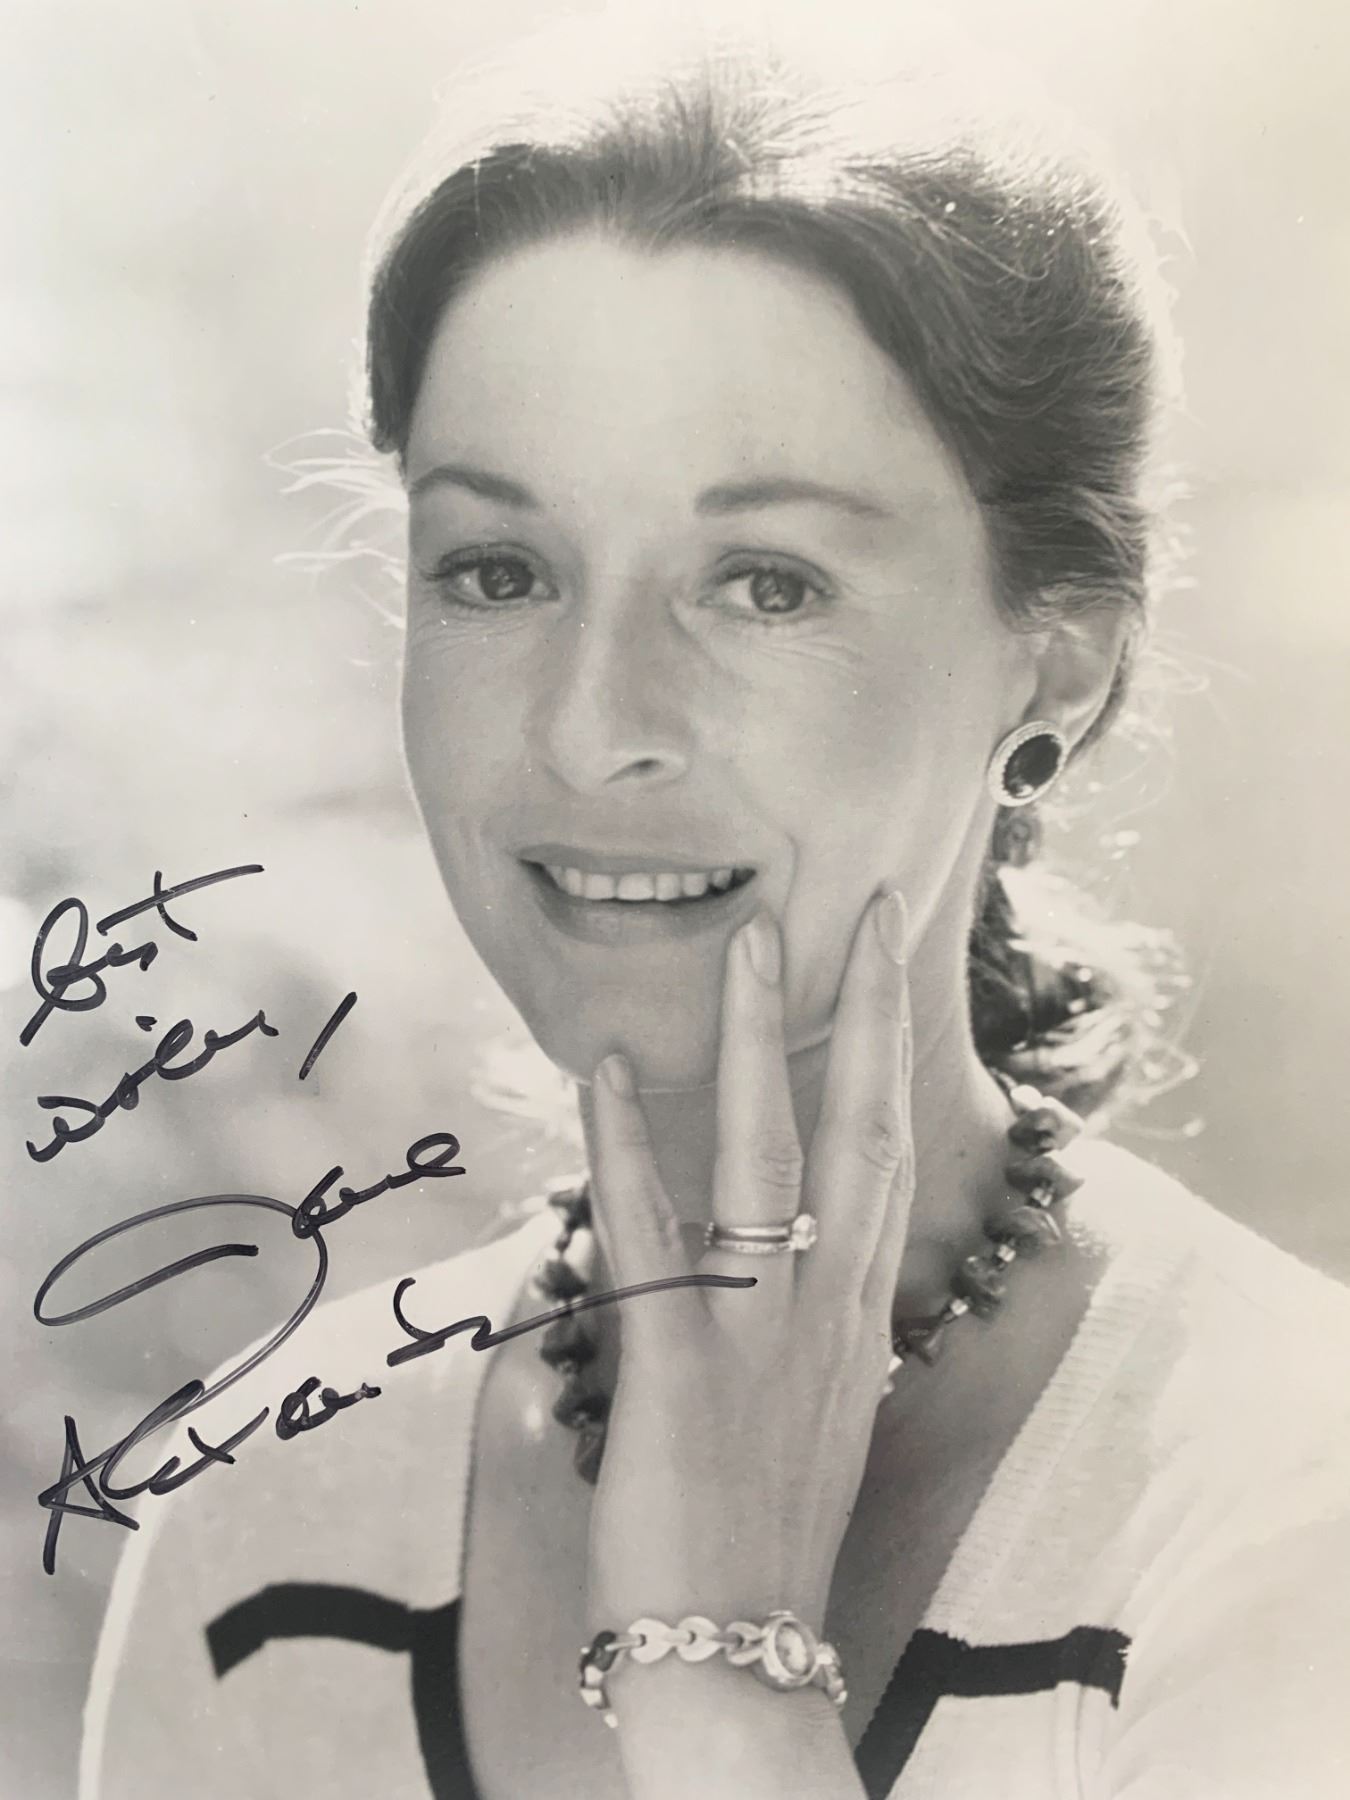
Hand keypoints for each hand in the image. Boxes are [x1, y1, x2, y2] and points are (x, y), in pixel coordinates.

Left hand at [585, 884, 913, 1640]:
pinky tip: (603, 1073)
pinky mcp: (680, 1371)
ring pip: (769, 1161)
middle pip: (863, 1132)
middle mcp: (828, 1309)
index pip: (889, 1154)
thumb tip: (801, 1263)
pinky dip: (626, 1151)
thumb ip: (816, 1323)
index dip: (893, 1053)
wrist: (741, 1659)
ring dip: (757, 1045)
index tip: (892, 965)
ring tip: (749, 943)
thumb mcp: (821, 1410)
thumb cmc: (771, 1531)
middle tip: (866, 908)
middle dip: (868, 1013)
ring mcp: (760, 1335)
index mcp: (859, 1314)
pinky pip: (654, 1240)